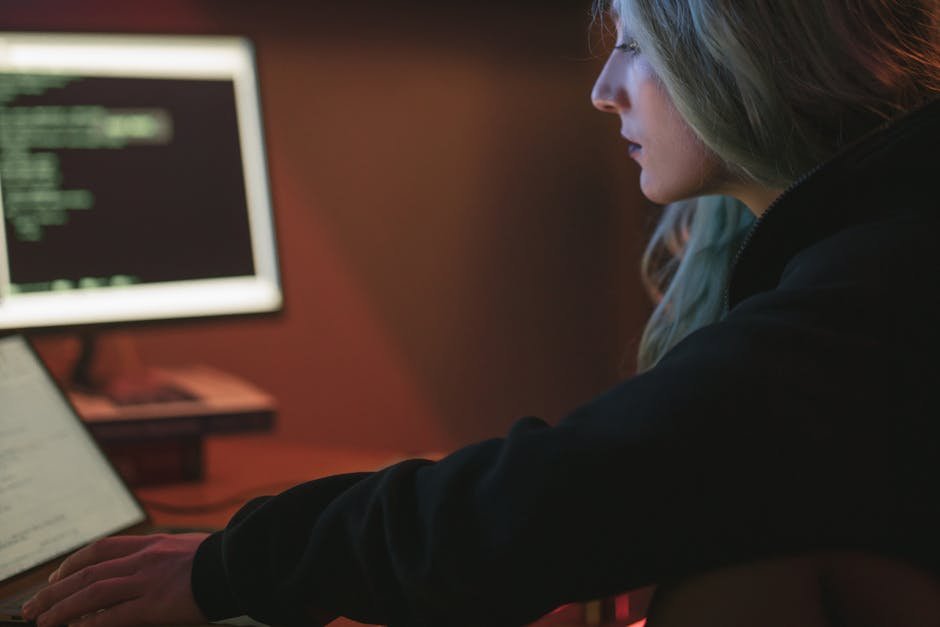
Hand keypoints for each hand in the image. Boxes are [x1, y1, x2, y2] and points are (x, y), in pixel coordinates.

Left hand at [22, 533, 209, 626]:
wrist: (242, 564)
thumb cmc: (224, 560)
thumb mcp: (191, 548)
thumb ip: (168, 556)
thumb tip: (158, 567)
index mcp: (153, 543)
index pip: (102, 548)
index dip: (73, 562)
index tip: (57, 576)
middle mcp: (144, 559)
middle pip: (87, 571)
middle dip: (55, 589)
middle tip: (35, 605)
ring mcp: (147, 581)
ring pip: (92, 593)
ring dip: (62, 608)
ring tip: (43, 620)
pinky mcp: (154, 604)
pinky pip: (113, 616)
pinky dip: (91, 623)